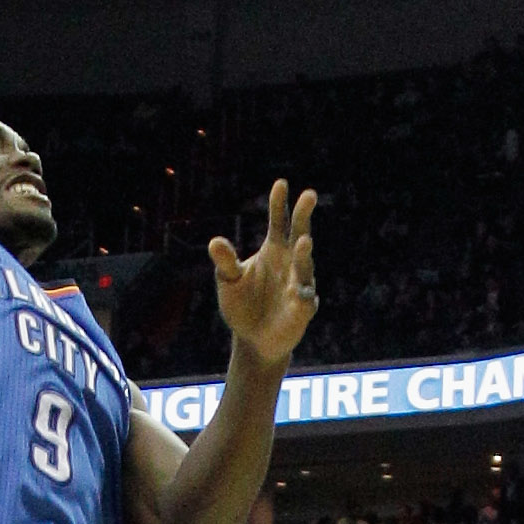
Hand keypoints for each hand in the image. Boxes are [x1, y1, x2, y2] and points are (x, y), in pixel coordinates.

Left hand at [210, 178, 318, 368]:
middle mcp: (290, 261)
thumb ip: (225, 263)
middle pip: (299, 232)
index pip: (279, 221)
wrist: (253, 340)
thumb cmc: (242, 306)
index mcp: (274, 249)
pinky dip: (303, 295)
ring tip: (302, 242)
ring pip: (304, 265)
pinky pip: (305, 299)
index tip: (281, 183)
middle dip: (304, 214)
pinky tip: (299, 293)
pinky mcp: (304, 308)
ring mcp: (300, 283)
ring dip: (303, 255)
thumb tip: (214, 242)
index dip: (279, 203)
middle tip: (308, 194)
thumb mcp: (229, 282)